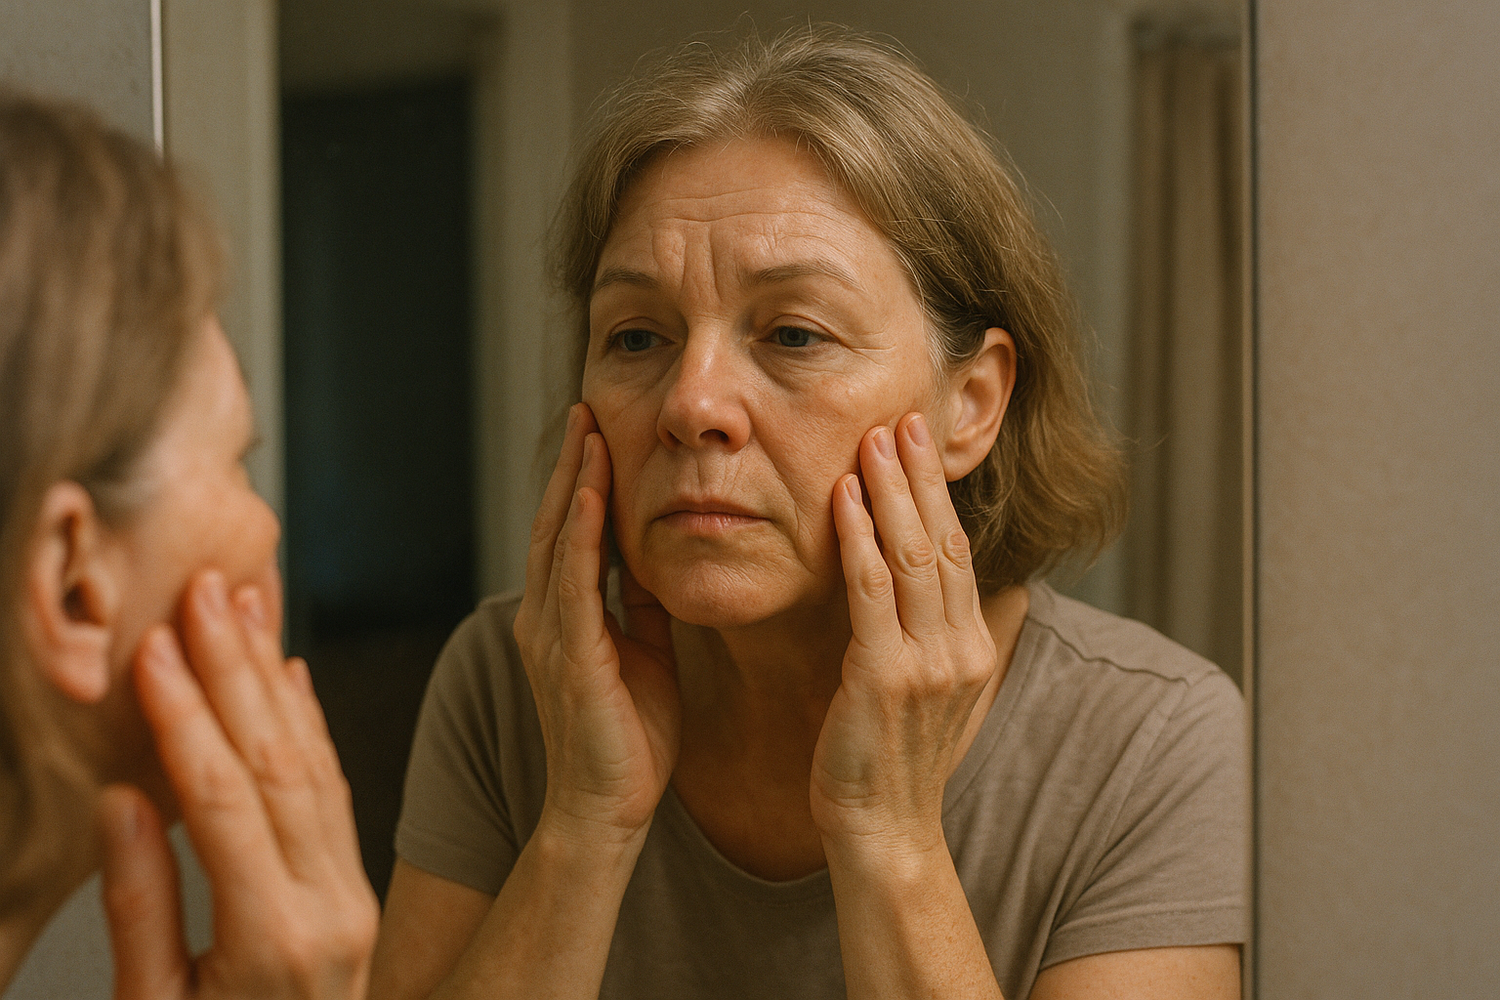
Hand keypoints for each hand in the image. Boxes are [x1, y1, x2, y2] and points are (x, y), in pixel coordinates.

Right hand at [99, 569, 377, 999]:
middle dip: (236, 671)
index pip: (223, 800)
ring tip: (244, 607)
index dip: (186, 717)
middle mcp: (328, 906)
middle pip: (278, 763)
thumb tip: (124, 797)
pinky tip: (291, 673)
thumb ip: (144, 906)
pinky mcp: (355, 890)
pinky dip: (312, 724)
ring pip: (314, 764)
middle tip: (208, 590)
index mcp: (271, 939)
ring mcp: (352, 895)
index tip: (154, 648)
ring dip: (274, 680)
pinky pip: (336, 790)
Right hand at [512, 403, 679, 844]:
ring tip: (587, 431)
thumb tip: (659, 561)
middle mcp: (545, 617)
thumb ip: (643, 607)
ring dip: (572, 484)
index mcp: (564, 617)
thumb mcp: (645, 653)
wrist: (609, 808)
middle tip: (586, 408)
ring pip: (558, 542)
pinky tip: (590, 497)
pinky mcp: (568, 657)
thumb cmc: (630, 738)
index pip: (572, 532)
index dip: (583, 481)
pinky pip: (572, 584)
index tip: (601, 430)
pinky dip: (579, 537)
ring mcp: (549, 635)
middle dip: (571, 465)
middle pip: (555, 523)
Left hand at [811, 413, 997, 858]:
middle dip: (921, 476)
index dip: (938, 493)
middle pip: (945, 541)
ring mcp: (929, 663)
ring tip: (874, 438)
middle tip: (902, 417)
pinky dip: (859, 539)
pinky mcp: (886, 679)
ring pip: (915, 556)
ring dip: (892, 492)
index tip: (918, 442)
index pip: (958, 550)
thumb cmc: (887, 759)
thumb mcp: (921, 689)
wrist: (882, 831)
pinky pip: (873, 593)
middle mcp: (960, 647)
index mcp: (970, 645)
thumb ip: (925, 635)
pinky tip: (842, 497)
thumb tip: (915, 586)